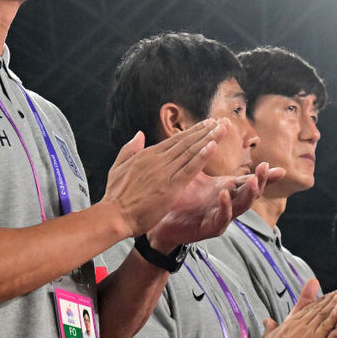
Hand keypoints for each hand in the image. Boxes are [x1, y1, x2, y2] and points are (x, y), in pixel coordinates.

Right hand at [103, 121, 222, 237]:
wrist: (114, 216)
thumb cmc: (116, 196)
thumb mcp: (118, 167)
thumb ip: (130, 149)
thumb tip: (139, 134)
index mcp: (147, 155)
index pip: (175, 140)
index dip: (192, 131)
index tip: (206, 124)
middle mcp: (158, 160)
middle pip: (186, 142)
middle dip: (205, 131)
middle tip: (221, 121)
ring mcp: (165, 172)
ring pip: (191, 152)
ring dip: (209, 139)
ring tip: (222, 128)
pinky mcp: (171, 187)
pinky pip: (190, 169)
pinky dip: (202, 156)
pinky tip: (213, 146)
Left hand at [148, 162, 285, 249]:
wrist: (161, 221)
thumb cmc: (179, 198)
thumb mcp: (194, 173)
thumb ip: (202, 154)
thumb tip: (207, 131)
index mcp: (226, 189)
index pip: (249, 180)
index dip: (264, 175)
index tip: (280, 169)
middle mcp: (228, 203)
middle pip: (251, 193)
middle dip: (261, 181)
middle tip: (266, 167)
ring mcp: (220, 216)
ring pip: (241, 207)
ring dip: (248, 194)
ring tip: (252, 181)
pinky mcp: (210, 228)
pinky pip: (222, 218)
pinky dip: (225, 207)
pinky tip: (224, 194)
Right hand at [259, 288, 336, 337]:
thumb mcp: (267, 336)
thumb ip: (270, 327)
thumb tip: (267, 320)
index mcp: (291, 322)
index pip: (308, 308)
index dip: (319, 301)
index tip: (328, 295)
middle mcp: (300, 323)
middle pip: (318, 308)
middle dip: (330, 298)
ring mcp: (307, 331)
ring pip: (324, 313)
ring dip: (335, 303)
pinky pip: (326, 326)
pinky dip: (333, 317)